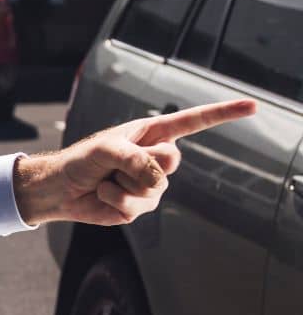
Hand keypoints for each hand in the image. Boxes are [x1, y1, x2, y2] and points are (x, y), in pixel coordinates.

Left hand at [14, 99, 256, 225]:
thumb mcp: (107, 149)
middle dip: (140, 164)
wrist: (61, 189)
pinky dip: (115, 202)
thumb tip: (158, 178)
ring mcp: (151, 184)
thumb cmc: (81, 160)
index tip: (252, 107)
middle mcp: (156, 157)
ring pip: (153, 188)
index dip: (223, 115)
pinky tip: (103, 195)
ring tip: (106, 181)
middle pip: (171, 162)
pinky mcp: (140, 206)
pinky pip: (137, 207)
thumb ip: (135, 158)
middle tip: (116, 165)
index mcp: (152, 133)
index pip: (193, 122)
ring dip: (122, 186)